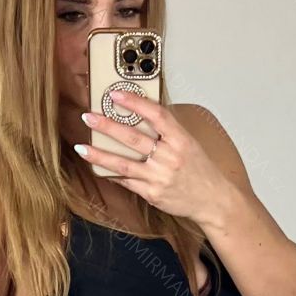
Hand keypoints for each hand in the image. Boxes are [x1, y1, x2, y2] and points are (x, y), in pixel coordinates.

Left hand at [77, 90, 226, 226]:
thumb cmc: (200, 170)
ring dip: (100, 155)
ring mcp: (159, 178)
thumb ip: (167, 132)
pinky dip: (112, 174)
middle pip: (133, 139)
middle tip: (89, 117)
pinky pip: (127, 182)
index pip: (156, 115)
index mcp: (181, 139)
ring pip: (124, 164)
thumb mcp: (189, 143)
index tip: (115, 94)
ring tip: (82, 147)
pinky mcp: (152, 194)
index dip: (134, 102)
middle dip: (107, 127)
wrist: (212, 201)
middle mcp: (169, 157)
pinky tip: (98, 168)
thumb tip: (140, 115)